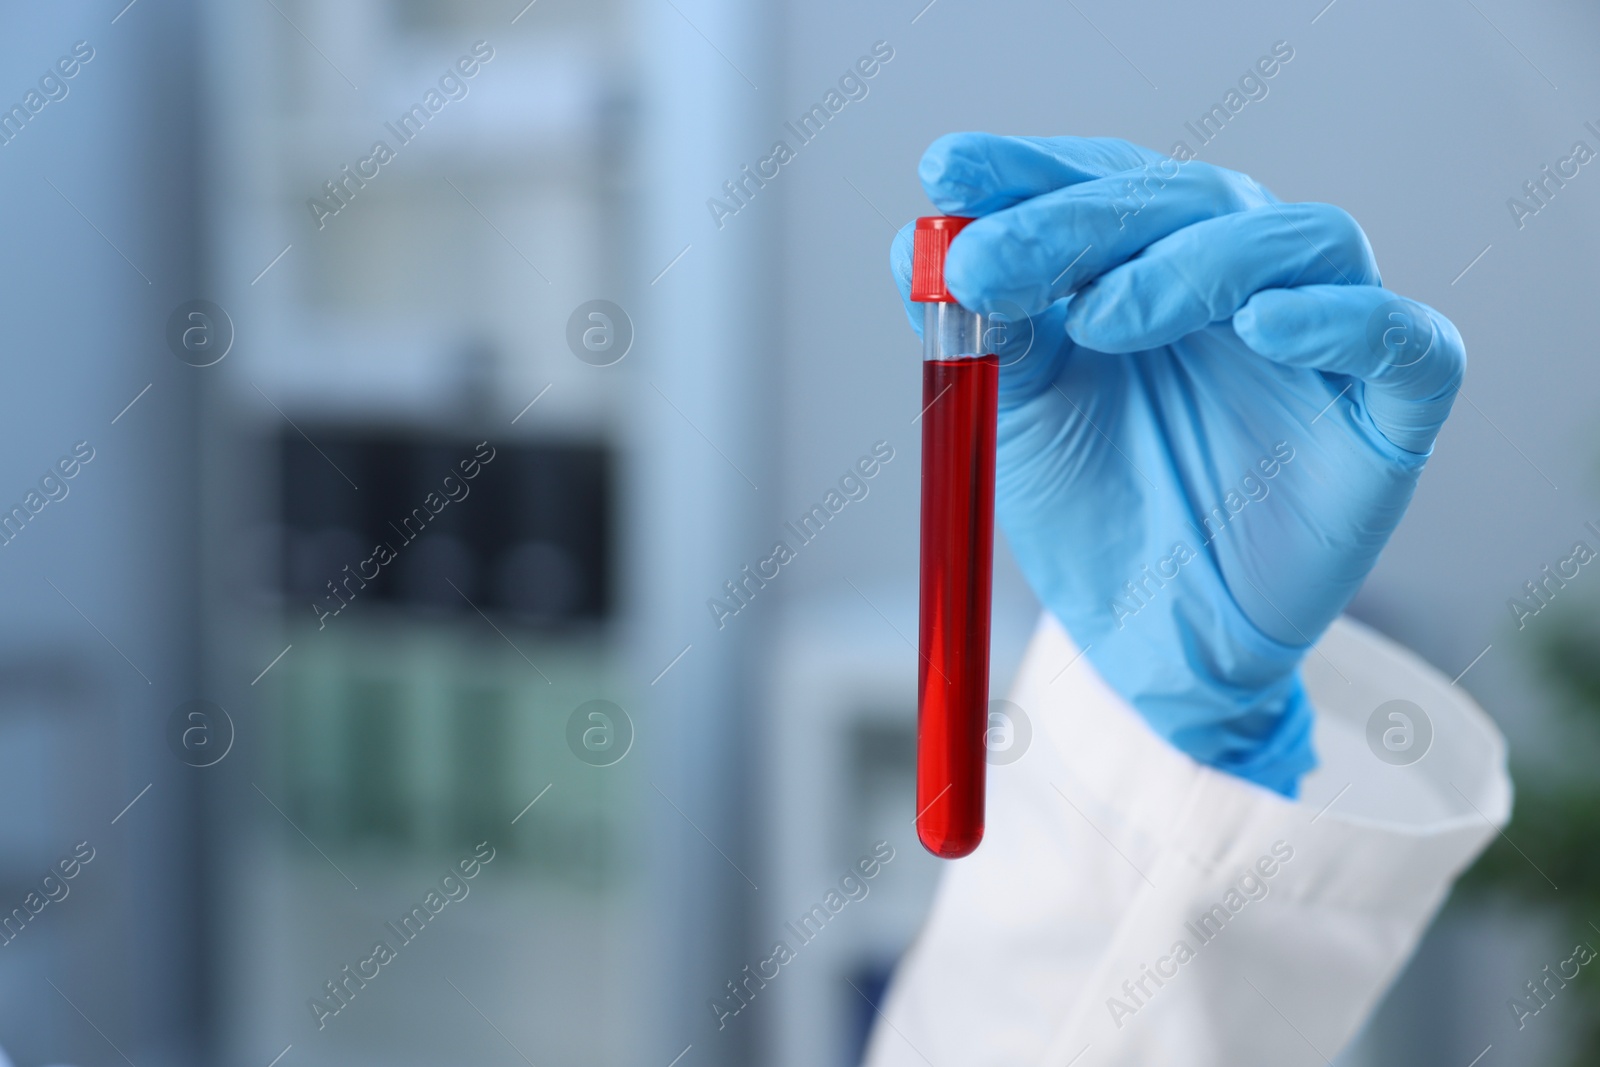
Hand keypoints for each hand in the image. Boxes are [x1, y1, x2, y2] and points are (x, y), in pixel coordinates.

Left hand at [891, 134, 1463, 795]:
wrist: (1156, 643)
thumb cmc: (1095, 514)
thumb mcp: (1019, 417)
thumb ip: (986, 331)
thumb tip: (916, 248)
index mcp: (1152, 263)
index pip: (1102, 182)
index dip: (1028, 169)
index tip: (945, 170)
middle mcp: (1244, 278)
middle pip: (1187, 199)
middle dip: (1078, 221)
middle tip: (990, 259)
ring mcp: (1326, 335)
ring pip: (1296, 240)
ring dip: (1189, 264)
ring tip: (1101, 319)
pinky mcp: (1394, 406)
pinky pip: (1398, 336)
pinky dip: (1335, 318)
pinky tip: (1262, 327)